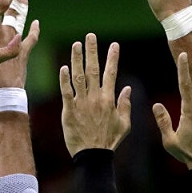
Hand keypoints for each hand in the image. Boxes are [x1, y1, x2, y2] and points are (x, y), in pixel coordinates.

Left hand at [60, 33, 131, 156]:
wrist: (93, 156)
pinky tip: (64, 67)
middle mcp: (95, 98)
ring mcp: (81, 103)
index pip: (111, 74)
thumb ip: (125, 105)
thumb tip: (127, 88)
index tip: (114, 44)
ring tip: (76, 44)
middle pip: (93, 70)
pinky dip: (64, 79)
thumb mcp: (124, 124)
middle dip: (92, 51)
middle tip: (90, 36)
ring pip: (78, 77)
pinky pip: (66, 92)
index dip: (112, 58)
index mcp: (109, 100)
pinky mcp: (69, 110)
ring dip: (77, 59)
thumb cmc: (109, 141)